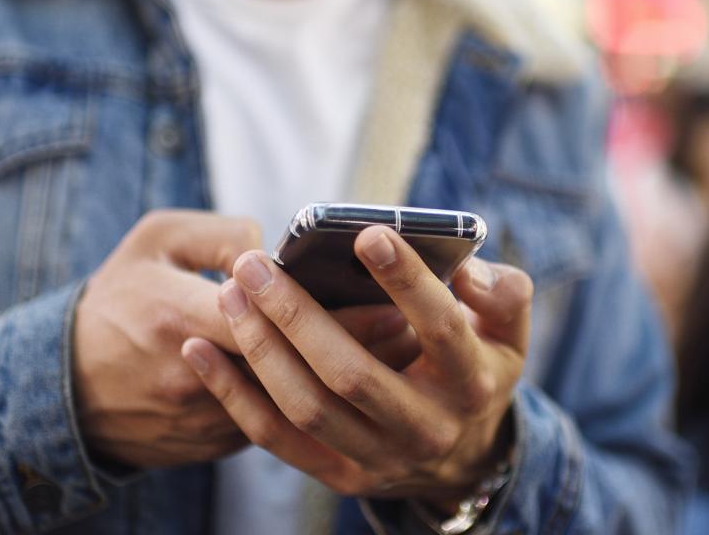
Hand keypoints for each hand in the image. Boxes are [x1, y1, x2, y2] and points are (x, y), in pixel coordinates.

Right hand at [73, 212, 418, 468]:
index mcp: (179, 316)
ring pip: (293, 403)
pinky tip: (351, 382)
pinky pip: (276, 424)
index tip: (385, 300)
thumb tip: (276, 245)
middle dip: (357, 348)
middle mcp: (195, 376)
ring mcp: (204, 420)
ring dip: (344, 381)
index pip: (271, 318)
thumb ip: (217, 232)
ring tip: (395, 353)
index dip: (331, 313)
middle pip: (295, 366)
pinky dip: (316, 403)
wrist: (63, 389)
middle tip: (410, 326)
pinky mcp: (213, 446)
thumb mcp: (151, 243)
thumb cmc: (115, 301)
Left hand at [181, 226, 531, 501]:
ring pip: (307, 406)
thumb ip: (503, 291)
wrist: (463, 458)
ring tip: (229, 294)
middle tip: (255, 264)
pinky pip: (275, 437)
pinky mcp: (340, 474)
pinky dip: (232, 394)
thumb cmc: (476, 366)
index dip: (405, 282)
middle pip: (351, 373)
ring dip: (259, 349)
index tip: (366, 234)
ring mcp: (380, 457)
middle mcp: (427, 427)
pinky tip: (200, 349)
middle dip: (297, 315)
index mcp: (472, 381)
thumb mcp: (509, 331)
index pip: (440, 329)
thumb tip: (466, 269)